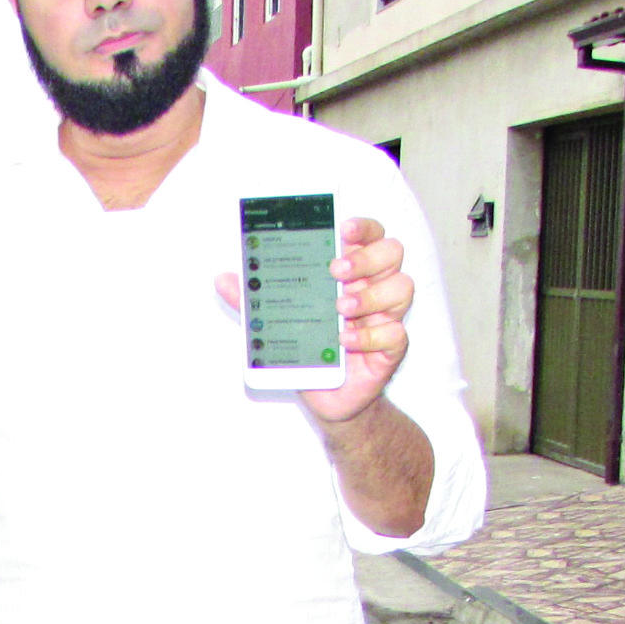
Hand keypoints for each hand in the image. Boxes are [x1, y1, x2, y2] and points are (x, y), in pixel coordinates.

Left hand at [217, 216, 411, 424]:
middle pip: (392, 252)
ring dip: (370, 294)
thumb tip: (222, 279)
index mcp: (351, 271)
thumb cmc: (309, 348)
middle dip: (367, 257)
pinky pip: (395, 333)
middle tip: (336, 270)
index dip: (362, 227)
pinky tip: (344, 340)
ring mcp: (385, 316)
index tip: (343, 228)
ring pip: (401, 288)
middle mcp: (373, 287)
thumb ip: (253, 300)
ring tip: (339, 307)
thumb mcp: (277, 321)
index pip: (369, 235)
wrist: (328, 396)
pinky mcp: (390, 348)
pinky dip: (369, 335)